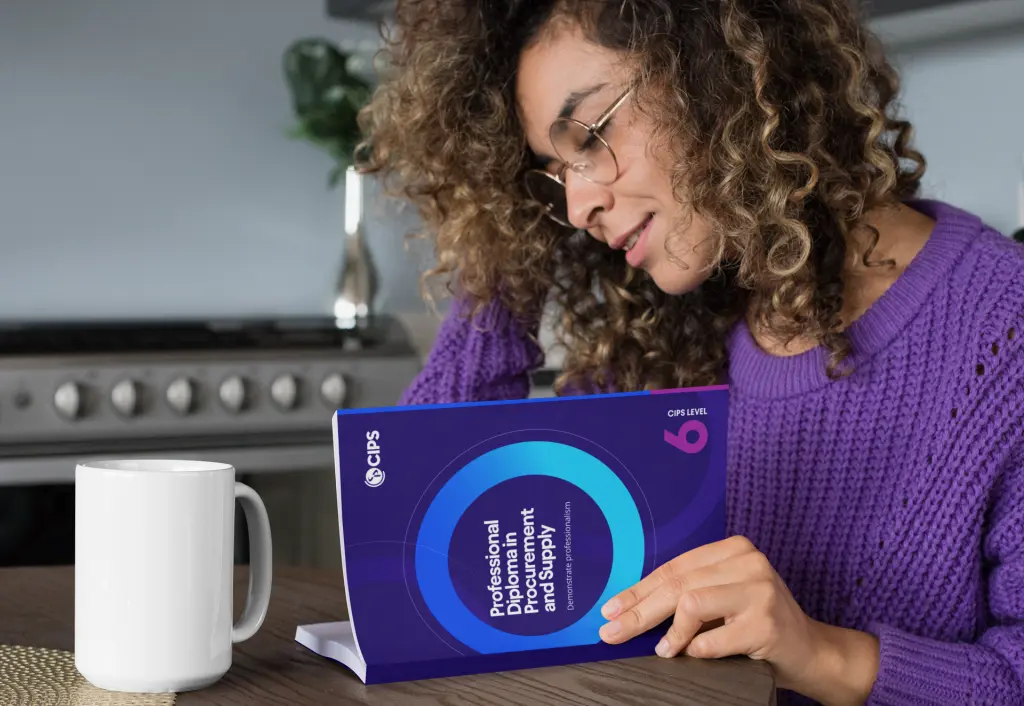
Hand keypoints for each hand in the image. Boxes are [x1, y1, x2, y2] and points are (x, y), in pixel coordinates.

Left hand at [598, 536, 879, 705]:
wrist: (812, 651)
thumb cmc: (758, 624)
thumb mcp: (723, 598)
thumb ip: (687, 594)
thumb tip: (628, 610)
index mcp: (734, 549)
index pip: (674, 568)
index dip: (638, 590)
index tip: (611, 609)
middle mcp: (749, 561)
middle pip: (678, 584)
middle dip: (639, 611)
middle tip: (612, 632)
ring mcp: (760, 590)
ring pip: (691, 603)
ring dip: (671, 632)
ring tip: (663, 650)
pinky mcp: (767, 623)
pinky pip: (714, 638)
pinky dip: (697, 650)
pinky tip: (692, 656)